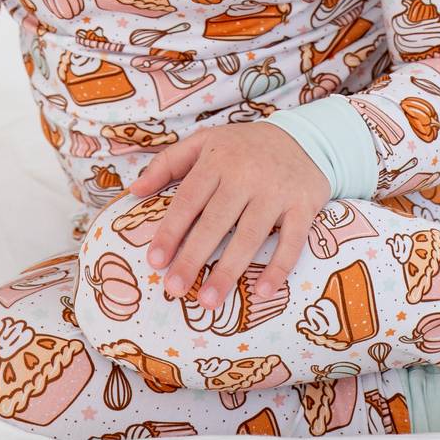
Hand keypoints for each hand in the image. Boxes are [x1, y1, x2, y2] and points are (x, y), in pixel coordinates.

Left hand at [127, 121, 331, 308]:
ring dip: (229, 271)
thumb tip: (134, 190)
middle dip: (193, 257)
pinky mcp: (304, 205)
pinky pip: (292, 241)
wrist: (305, 138)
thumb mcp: (205, 142)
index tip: (154, 261)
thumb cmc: (244, 146)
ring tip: (208, 301)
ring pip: (250, 235)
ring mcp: (276, 191)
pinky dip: (279, 268)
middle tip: (174, 288)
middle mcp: (247, 174)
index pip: (188, 199)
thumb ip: (167, 163)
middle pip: (216, 221)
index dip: (170, 231)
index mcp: (218, 159)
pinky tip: (262, 293)